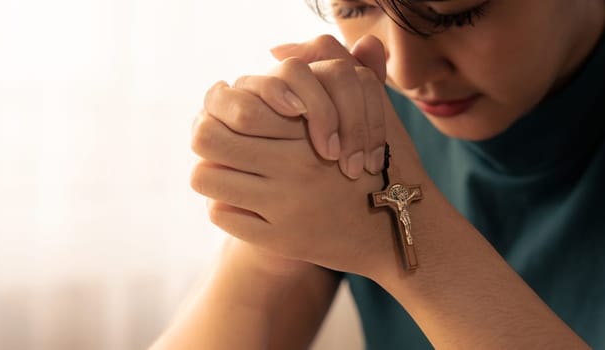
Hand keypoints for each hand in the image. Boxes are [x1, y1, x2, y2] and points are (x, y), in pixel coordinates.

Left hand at [190, 35, 427, 274]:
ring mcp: (281, 208)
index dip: (220, 103)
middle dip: (207, 133)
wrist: (399, 230)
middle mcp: (291, 169)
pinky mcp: (276, 240)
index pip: (233, 108)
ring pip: (205, 177)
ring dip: (213, 170)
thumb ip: (332, 63)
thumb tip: (278, 50)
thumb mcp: (369, 104)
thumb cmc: (383, 161)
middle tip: (219, 137)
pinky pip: (222, 214)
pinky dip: (227, 205)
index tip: (228, 107)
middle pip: (206, 139)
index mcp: (307, 133)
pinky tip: (244, 200)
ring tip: (228, 168)